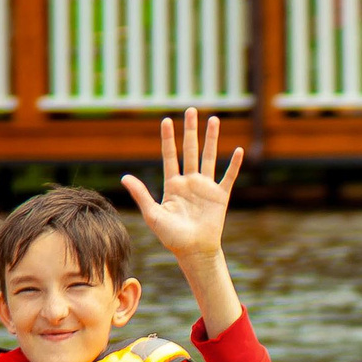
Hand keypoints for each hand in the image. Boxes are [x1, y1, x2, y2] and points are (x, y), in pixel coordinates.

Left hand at [121, 109, 241, 273]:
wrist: (194, 251)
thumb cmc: (171, 237)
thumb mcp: (153, 214)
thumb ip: (141, 194)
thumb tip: (124, 177)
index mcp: (173, 185)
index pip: (169, 156)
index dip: (168, 139)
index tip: (166, 121)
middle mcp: (189, 182)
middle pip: (190, 150)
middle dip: (190, 130)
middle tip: (191, 110)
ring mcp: (206, 188)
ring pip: (208, 157)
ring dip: (211, 139)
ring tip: (213, 120)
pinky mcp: (220, 196)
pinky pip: (228, 177)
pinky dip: (233, 165)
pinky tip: (238, 151)